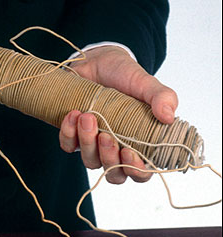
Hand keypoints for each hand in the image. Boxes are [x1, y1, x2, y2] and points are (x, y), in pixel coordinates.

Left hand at [59, 46, 177, 182]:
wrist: (97, 62)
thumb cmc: (126, 76)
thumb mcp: (146, 83)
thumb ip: (162, 97)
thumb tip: (168, 117)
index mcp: (141, 144)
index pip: (141, 173)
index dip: (136, 171)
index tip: (129, 153)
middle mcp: (117, 149)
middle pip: (114, 174)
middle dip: (108, 158)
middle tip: (106, 135)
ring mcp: (94, 144)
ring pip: (89, 161)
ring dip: (87, 142)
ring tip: (87, 116)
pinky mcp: (74, 136)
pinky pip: (68, 146)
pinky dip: (68, 134)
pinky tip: (73, 114)